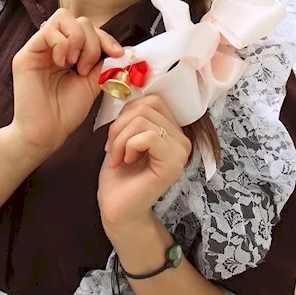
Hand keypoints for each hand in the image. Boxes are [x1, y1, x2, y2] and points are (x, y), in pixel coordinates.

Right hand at [10, 8, 123, 157]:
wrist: (47, 133)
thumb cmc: (67, 112)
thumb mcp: (93, 83)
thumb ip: (105, 64)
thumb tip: (126, 50)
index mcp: (69, 52)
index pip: (89, 28)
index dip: (106, 37)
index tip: (117, 54)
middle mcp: (53, 46)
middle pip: (78, 19)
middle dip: (92, 41)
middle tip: (87, 68)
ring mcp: (39, 48)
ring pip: (63, 17)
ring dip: (77, 40)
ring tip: (75, 65)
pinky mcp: (26, 54)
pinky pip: (47, 31)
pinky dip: (61, 44)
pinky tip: (61, 64)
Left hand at [98, 96, 190, 231]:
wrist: (117, 208)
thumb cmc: (119, 173)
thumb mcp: (125, 135)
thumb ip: (134, 115)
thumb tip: (127, 86)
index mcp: (173, 129)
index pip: (153, 99)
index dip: (127, 112)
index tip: (116, 136)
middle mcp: (182, 138)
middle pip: (147, 106)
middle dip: (120, 125)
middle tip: (113, 149)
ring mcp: (181, 152)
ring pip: (144, 119)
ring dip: (121, 138)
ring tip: (118, 158)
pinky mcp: (173, 164)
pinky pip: (149, 136)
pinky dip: (128, 146)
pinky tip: (126, 162)